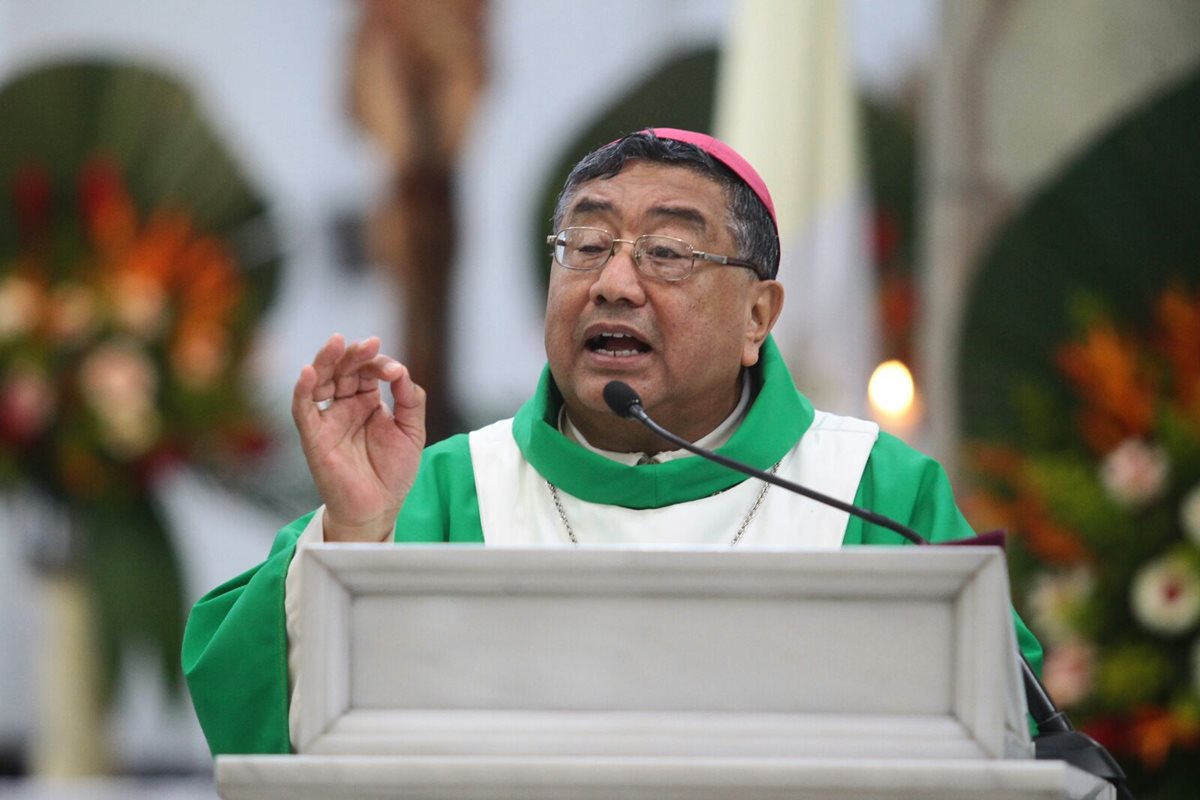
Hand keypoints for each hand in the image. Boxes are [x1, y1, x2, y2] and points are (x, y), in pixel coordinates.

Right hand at [291, 334, 425, 541]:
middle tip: (368, 343)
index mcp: (367, 402)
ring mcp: (328, 419)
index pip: (367, 371)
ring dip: (326, 360)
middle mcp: (344, 406)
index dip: (379, 364)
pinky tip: (308, 372)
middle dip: (354, 354)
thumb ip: (410, 399)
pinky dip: (303, 389)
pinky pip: (303, 409)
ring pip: (319, 381)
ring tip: (337, 343)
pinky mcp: (313, 436)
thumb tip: (400, 371)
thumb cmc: (393, 472)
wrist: (379, 509)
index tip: (395, 373)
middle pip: (342, 369)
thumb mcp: (412, 431)